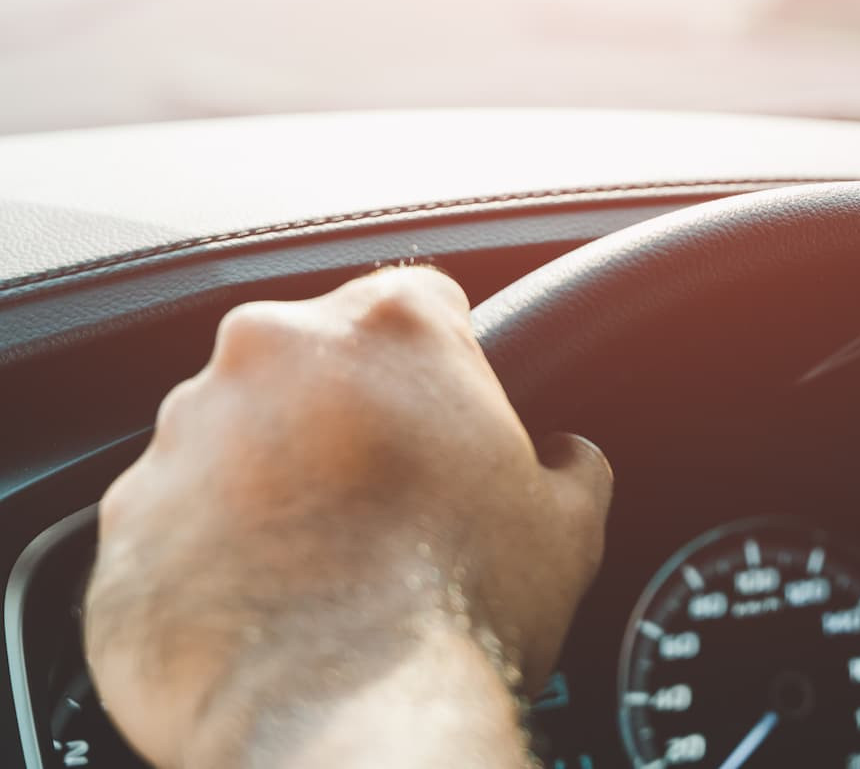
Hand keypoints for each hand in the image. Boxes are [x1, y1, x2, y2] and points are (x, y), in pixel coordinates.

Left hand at [85, 267, 613, 768]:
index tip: (446, 422)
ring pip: (233, 435)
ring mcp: (184, 434)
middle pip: (315, 360)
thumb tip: (567, 460)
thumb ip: (568, 464)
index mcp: (389, 329)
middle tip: (388, 503)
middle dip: (346, 418)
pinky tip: (264, 605)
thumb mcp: (567, 523)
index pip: (419, 301)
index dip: (443, 367)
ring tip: (322, 566)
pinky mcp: (127, 519)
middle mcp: (272, 354)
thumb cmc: (458, 613)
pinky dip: (208, 553)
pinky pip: (172, 519)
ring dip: (269, 480)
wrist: (345, 721)